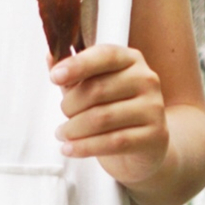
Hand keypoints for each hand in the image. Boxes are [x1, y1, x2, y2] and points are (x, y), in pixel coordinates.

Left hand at [53, 42, 170, 193]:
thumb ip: (72, 73)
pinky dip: (84, 147)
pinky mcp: (154, 136)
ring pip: (102, 118)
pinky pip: (113, 142)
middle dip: (70, 105)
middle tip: (63, 114)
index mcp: (130, 60)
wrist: (142, 146)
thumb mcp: (91, 87)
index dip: (78, 65)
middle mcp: (146, 79)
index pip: (105, 55)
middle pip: (97, 89)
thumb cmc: (113, 110)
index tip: (54, 76)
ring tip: (62, 133)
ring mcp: (153, 108)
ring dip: (73, 128)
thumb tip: (50, 57)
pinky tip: (69, 149)